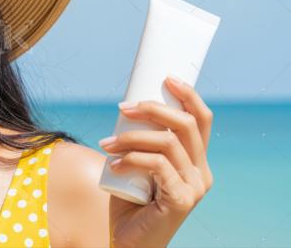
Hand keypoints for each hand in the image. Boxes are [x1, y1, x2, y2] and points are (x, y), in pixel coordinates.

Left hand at [99, 75, 213, 247]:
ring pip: (167, 143)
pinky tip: (112, 164)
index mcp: (196, 162)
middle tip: (122, 107)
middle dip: (153, 109)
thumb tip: (125, 107)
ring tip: (107, 143)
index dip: (188, 95)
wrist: (127, 241)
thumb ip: (140, 142)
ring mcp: (194, 187)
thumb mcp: (137, 165)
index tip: (166, 79)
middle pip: (187, 124)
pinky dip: (131, 158)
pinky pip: (157, 165)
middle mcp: (201, 173)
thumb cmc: (129, 202)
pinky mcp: (181, 199)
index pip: (202, 120)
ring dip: (132, 136)